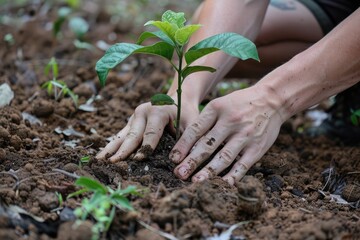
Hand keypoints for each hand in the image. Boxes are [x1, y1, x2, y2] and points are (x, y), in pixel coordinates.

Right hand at [96, 98, 198, 161]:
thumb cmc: (187, 113)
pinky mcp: (131, 123)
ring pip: (122, 135)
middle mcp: (142, 112)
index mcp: (157, 112)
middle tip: (112, 163)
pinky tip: (102, 156)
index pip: (150, 133)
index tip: (137, 160)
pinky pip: (121, 136)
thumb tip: (180, 162)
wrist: (179, 98)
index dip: (145, 147)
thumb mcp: (193, 124)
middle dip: (122, 150)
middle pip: (132, 135)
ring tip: (98, 161)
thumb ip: (188, 141)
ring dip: (111, 149)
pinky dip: (112, 146)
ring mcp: (134, 117)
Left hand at [169, 85, 283, 184]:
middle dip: (192, 161)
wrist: (272, 100)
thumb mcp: (220, 104)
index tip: (173, 159)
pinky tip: (222, 185)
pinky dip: (232, 177)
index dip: (183, 145)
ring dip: (209, 171)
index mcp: (217, 108)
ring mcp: (245, 135)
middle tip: (179, 174)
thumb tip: (185, 144)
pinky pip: (243, 165)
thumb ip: (205, 121)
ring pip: (224, 157)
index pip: (196, 129)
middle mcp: (230, 121)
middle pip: (208, 145)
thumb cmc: (239, 104)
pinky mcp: (257, 147)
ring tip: (196, 182)